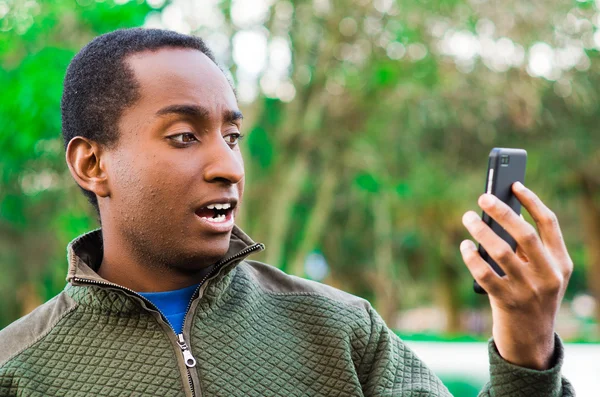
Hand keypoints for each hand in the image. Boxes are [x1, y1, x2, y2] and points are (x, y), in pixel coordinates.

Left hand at [460, 182, 572, 369]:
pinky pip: (484, 274)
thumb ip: (525, 249)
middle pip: (525, 234)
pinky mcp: (507, 303)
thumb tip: (497, 214)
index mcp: (560, 263)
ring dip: (481, 231)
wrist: (531, 341)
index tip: (514, 184)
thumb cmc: (530, 296)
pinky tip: (464, 246)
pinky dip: (471, 257)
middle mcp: (549, 276)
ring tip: (468, 217)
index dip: (532, 201)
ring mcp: (529, 291)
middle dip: (503, 212)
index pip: (549, 224)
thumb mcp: (539, 273)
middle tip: (482, 197)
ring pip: (501, 251)